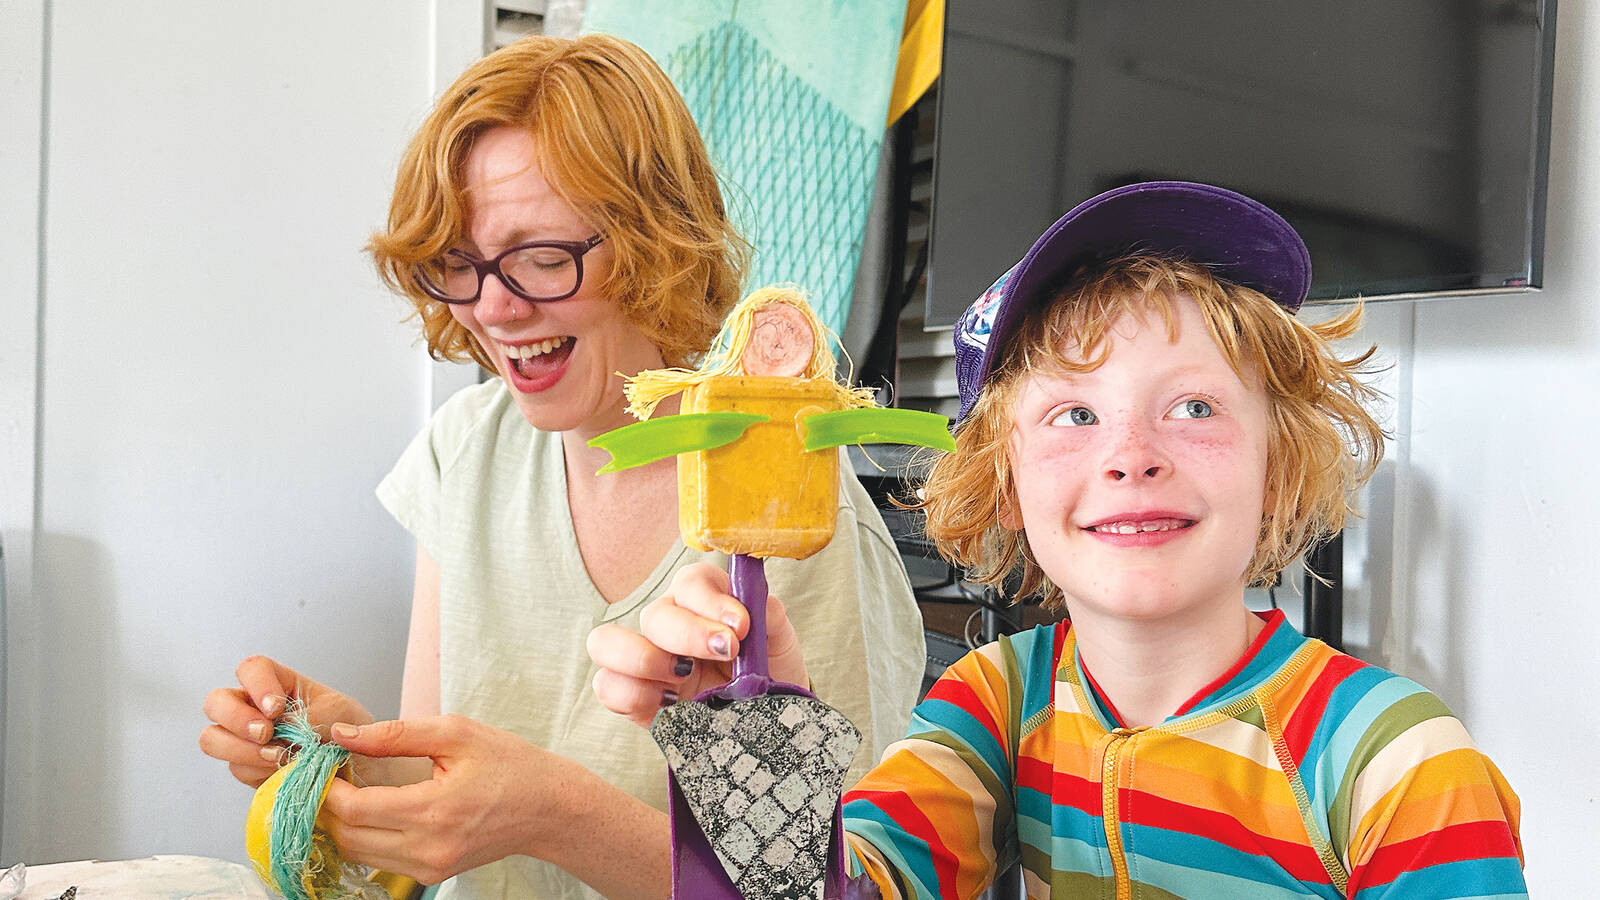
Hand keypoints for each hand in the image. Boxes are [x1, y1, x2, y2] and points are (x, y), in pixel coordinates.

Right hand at [198, 655, 374, 786]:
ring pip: (213, 738)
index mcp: (279, 684)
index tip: (276, 708)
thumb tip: (278, 728)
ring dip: (239, 748)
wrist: (362, 771)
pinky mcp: (249, 768)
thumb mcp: (339, 713)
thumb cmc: (351, 733)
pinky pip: (235, 768)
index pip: (251, 669)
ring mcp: (246, 739)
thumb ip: (306, 715)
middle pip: (216, 702)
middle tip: (266, 733)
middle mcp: (255, 708)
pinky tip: (283, 772)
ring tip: (276, 756)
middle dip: (236, 718)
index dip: (256, 685)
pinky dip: (256, 770)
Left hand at [319, 715, 572, 884]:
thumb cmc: (509, 764)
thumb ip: (396, 734)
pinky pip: (379, 860)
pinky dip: (365, 835)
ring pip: (358, 853)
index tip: (323, 763)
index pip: (354, 809)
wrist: (549, 809)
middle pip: (348, 836)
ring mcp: (430, 868)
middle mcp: (428, 849)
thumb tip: (343, 735)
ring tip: (349, 789)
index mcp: (434, 811)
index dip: (328, 787)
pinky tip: (372, 808)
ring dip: (344, 822)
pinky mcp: (432, 875)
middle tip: (330, 774)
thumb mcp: (457, 733)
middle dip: (329, 805)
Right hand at [587, 562, 808, 726]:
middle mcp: (668, 622)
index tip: (741, 625)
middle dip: (688, 633)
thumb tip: (758, 604)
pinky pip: (607, 686)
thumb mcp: (778, 639)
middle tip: (726, 652)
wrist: (767, 713)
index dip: (710, 599)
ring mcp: (645, 659)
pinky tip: (671, 703)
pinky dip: (632, 693)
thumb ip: (769, 616)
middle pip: (654, 614)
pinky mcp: (636, 697)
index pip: (690, 582)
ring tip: (683, 677)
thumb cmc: (770, 667)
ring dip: (642, 658)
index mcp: (702, 598)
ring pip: (606, 642)